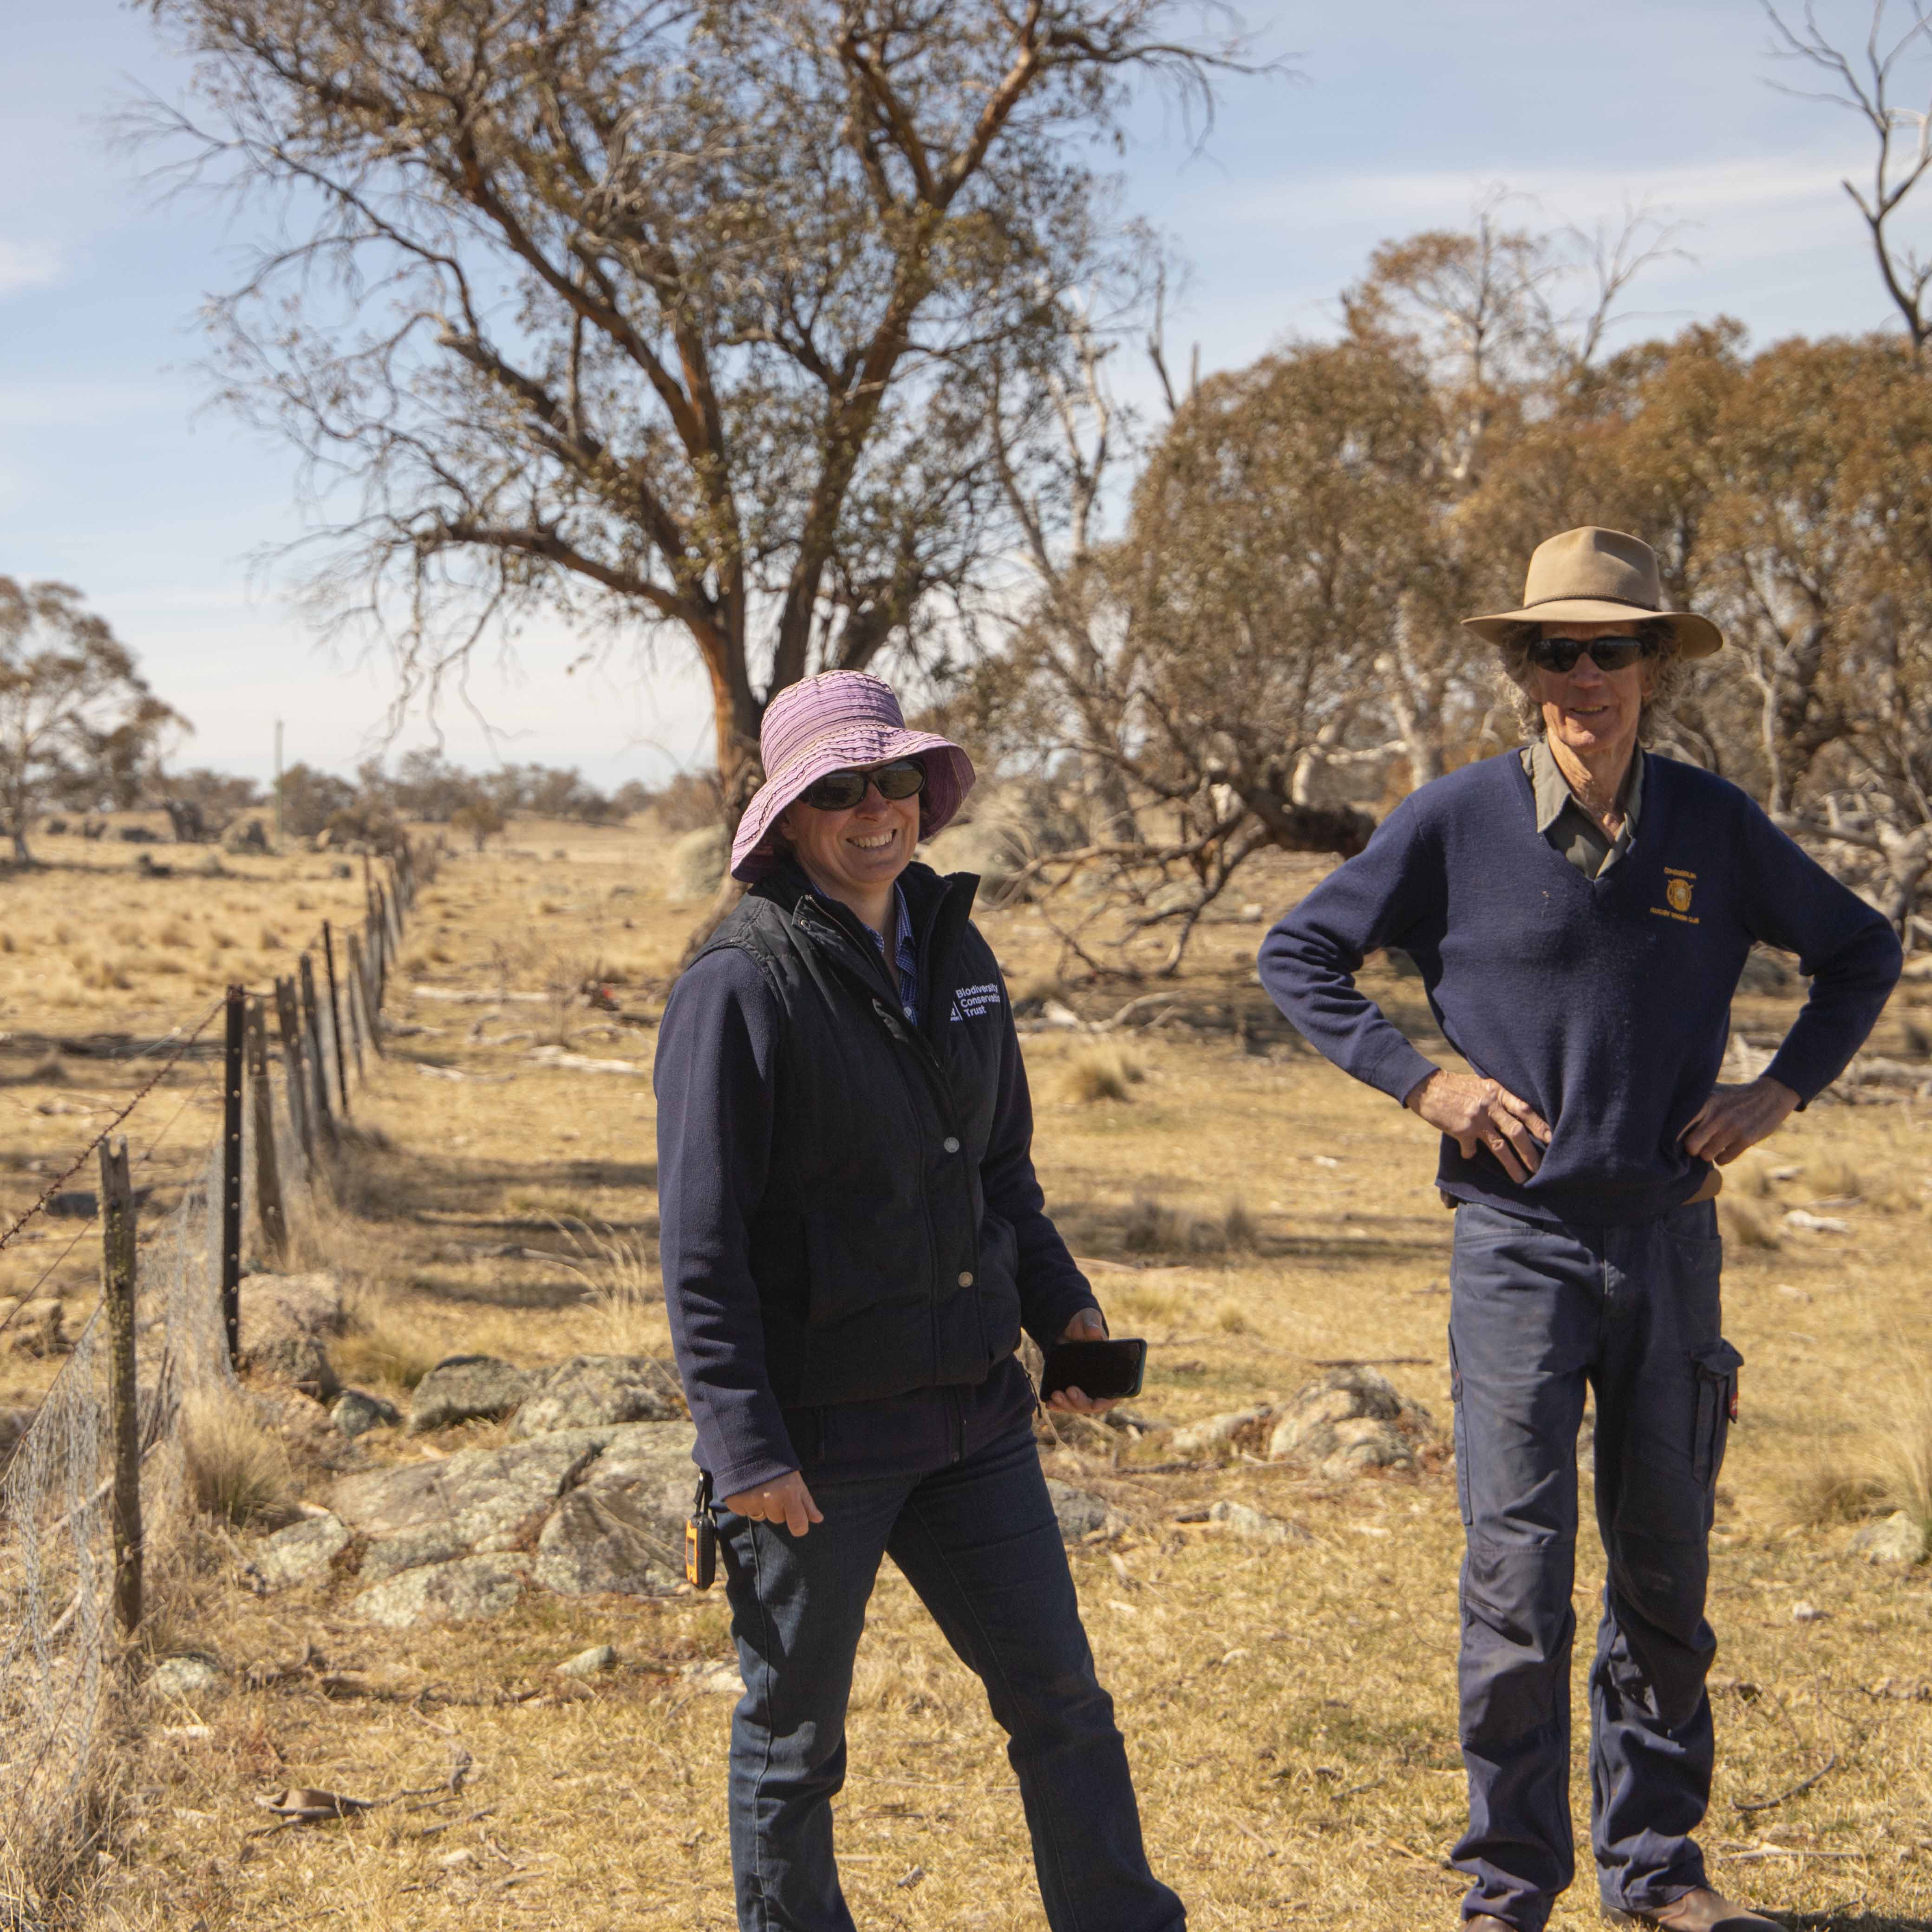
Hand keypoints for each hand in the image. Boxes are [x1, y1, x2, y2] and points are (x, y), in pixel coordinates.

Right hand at [723, 1470, 822, 1536]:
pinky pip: (744, 1512)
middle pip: (778, 1519)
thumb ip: (807, 1503)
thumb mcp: (796, 1480)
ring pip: (760, 1517)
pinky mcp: (735, 1501)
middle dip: (777, 1508)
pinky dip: (745, 1504)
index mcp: (789, 1493)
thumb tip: (818, 1520)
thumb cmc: (778, 1464)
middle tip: (773, 1489)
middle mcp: (770, 1498)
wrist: (749, 1445)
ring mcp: (751, 1500)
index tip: (798, 1523)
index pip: (799, 1525)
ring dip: (760, 1506)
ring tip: (759, 1487)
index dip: (800, 1527)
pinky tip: (747, 1488)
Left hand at [1047, 1306, 1118, 1415]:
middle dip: (1081, 1402)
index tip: (1096, 1403)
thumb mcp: (1088, 1320)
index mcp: (1111, 1370)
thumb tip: (1094, 1332)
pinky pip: (1066, 1401)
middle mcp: (1098, 1383)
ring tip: (1056, 1395)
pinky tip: (1049, 1403)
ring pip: (1078, 1405)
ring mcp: (1084, 1387)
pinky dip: (1058, 1405)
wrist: (1068, 1327)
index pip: (1114, 1394)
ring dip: (1067, 1404)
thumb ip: (1092, 1325)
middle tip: (1070, 1390)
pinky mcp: (1070, 1386)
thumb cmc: (1084, 1323)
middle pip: (1092, 1403)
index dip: (1106, 1402)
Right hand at [1405, 1068, 1550, 1183]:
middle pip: (1516, 1131)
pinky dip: (1472, 1154)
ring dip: (1512, 1165)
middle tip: (1540, 1167)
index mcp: (1497, 1091)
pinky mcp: (1461, 1131)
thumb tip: (1517, 1116)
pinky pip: (1472, 1150)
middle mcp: (1489, 1105)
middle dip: (1530, 1152)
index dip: (1540, 1125)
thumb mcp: (1482, 1085)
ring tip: (1521, 1179)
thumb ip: (1498, 1098)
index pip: (1524, 1109)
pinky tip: (1470, 1156)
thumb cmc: (1457, 1086)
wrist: (1428, 1087)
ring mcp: (1475, 1119)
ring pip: (1500, 1146)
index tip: (1551, 1139)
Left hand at [1680, 1076, 1798, 1165]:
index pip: (1681, 1124)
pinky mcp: (1747, 1140)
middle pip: (1691, 1146)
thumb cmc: (1734, 1095)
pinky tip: (1723, 1149)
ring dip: (1707, 1153)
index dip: (1673, 1135)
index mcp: (1706, 1103)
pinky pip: (1723, 1160)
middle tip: (1695, 1144)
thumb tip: (1669, 1118)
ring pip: (1706, 1156)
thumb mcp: (1714, 1091)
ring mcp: (1733, 1129)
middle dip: (1691, 1148)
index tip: (1672, 1138)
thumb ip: (1695, 1104)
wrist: (1771, 1095)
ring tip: (1711, 1145)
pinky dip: (1721, 1158)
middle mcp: (1717, 1117)